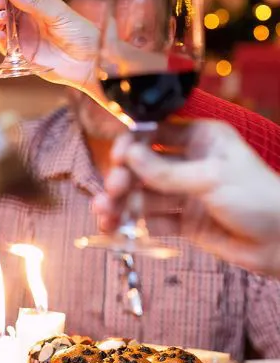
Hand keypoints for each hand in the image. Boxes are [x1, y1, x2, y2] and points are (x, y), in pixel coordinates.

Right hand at [0, 0, 100, 95]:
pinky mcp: (20, 53)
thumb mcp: (58, 12)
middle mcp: (27, 17)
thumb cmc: (80, 33)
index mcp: (37, 3)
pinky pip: (3, 46)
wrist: (88, 62)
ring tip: (1, 20)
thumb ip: (33, 2)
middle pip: (2, 7)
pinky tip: (1, 37)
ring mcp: (22, 35)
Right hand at [92, 121, 279, 275]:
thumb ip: (166, 170)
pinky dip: (132, 225)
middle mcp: (189, 163)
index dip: (132, 144)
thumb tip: (128, 155)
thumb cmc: (259, 199)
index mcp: (201, 139)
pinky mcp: (184, 221)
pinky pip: (151, 219)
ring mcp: (185, 193)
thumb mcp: (211, 178)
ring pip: (142, 195)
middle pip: (142, 166)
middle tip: (113, 191)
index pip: (155, 132)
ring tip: (105, 216)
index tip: (118, 158)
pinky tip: (115, 230)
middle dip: (123, 178)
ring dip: (120, 204)